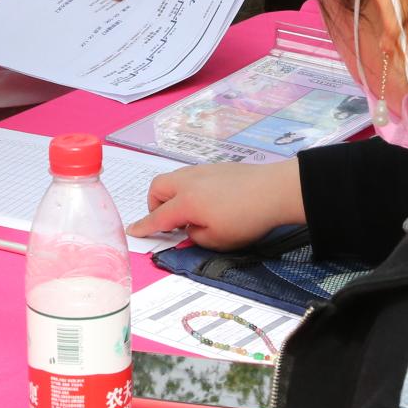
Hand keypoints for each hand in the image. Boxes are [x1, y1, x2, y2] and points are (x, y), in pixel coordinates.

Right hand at [126, 162, 303, 250]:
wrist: (274, 190)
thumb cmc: (246, 219)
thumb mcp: (217, 240)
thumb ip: (195, 236)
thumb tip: (189, 227)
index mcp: (185, 202)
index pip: (157, 217)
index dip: (144, 226)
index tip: (133, 231)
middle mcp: (188, 182)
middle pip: (158, 188)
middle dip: (154, 204)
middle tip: (167, 221)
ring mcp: (202, 170)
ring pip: (174, 179)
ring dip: (172, 195)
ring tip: (189, 212)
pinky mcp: (216, 167)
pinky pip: (191, 176)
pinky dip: (188, 188)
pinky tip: (206, 200)